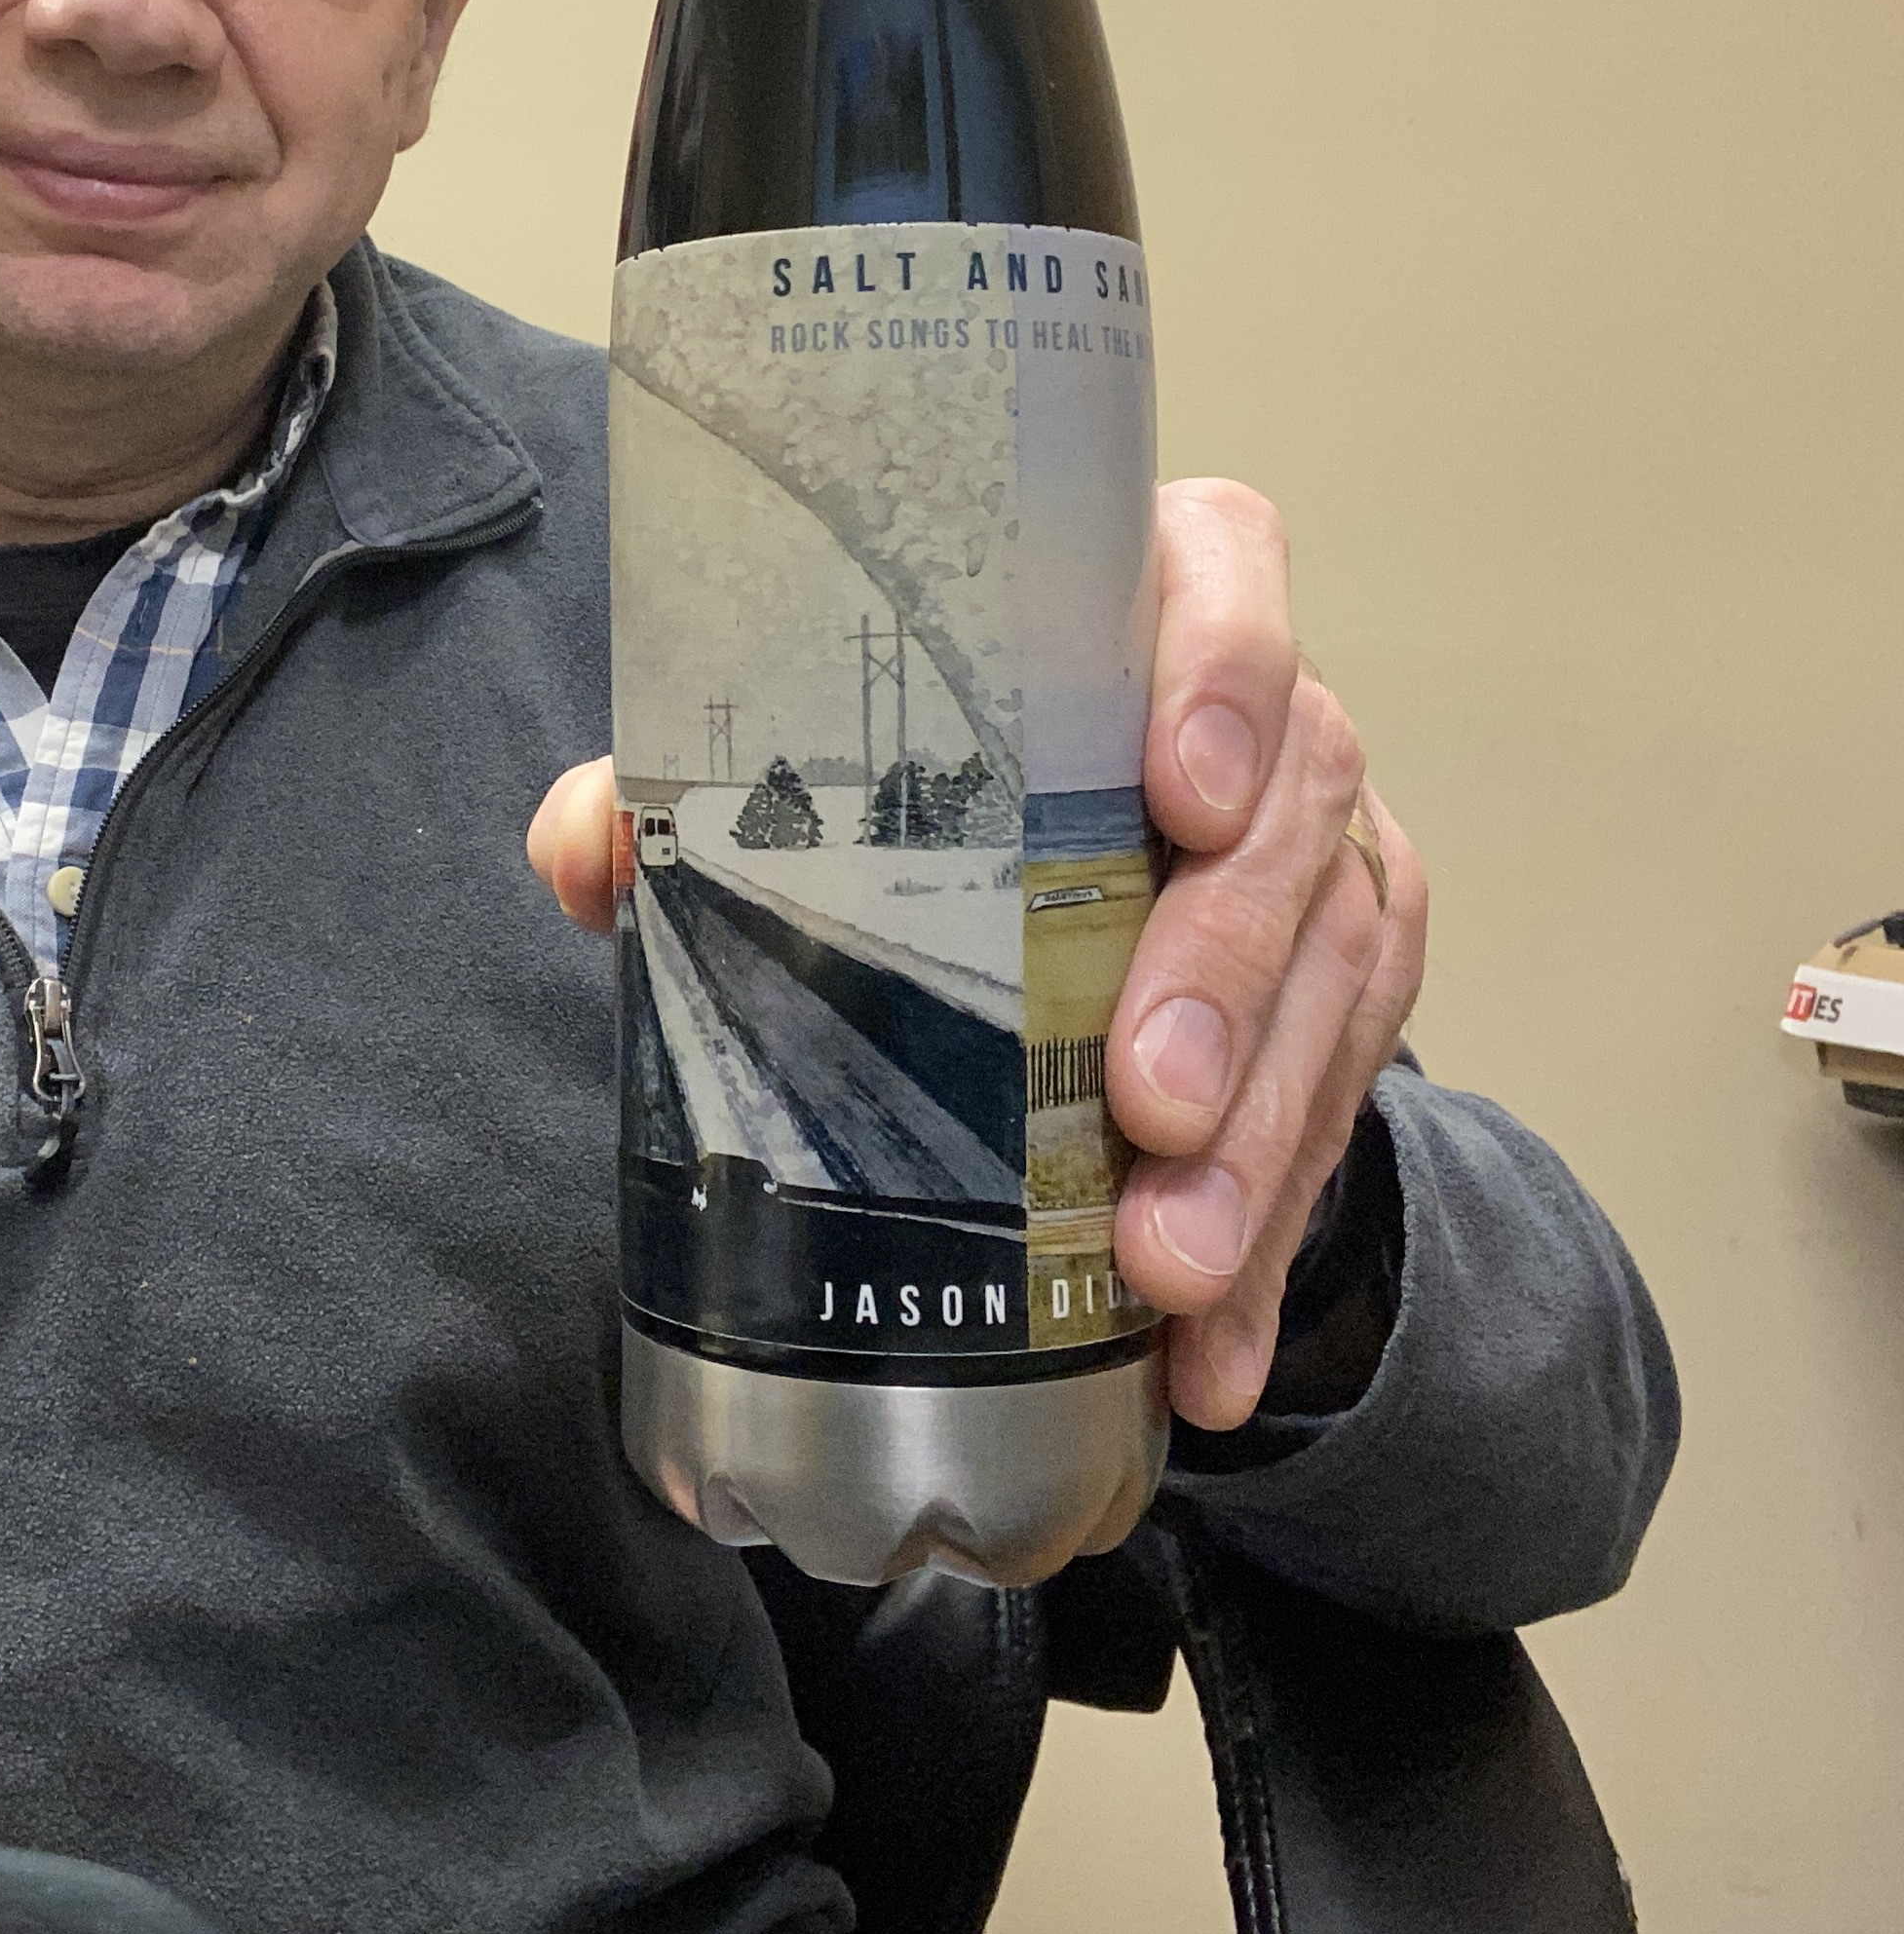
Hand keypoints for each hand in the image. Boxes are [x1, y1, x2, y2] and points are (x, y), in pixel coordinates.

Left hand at [525, 477, 1426, 1435]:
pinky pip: (1339, 1114)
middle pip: (1293, 817)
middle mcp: (1264, 727)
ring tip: (1164, 1264)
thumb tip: (586, 853)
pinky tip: (1207, 1360)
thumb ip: (687, 796)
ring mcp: (1324, 862)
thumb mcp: (810, 777)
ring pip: (1333, 982)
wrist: (1047, 879)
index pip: (1224, 573)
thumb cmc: (926, 793)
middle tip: (1148, 1106)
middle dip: (1226, 972)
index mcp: (1137, 608)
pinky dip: (1271, 1247)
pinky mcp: (1346, 994)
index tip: (1182, 796)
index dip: (1226, 670)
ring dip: (1259, 1141)